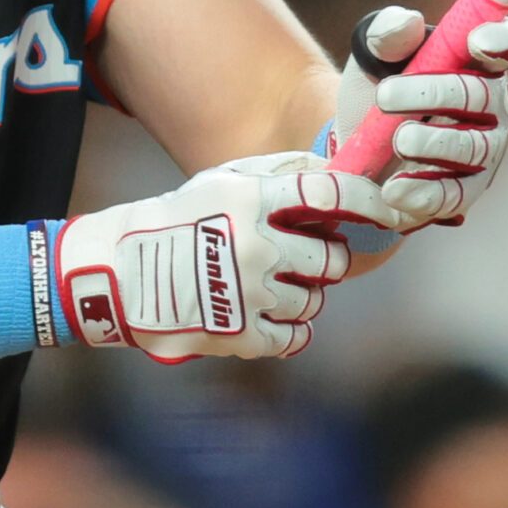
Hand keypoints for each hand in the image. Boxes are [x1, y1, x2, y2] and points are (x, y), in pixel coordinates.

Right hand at [55, 152, 399, 362]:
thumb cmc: (177, 219)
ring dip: (302, 295)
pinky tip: (266, 315)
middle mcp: (255, 246)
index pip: (330, 192)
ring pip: (314, 302)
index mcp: (251, 201)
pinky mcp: (239, 334)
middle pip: (333, 260)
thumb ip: (280, 173)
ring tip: (266, 285)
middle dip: (328, 260)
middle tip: (302, 258)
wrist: (118, 273)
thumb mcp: (223, 181)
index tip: (390, 211)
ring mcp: (248, 294)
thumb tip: (336, 168)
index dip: (369, 201)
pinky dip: (289, 331)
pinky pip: (294, 338)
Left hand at [331, 4, 507, 228]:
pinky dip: (423, 192)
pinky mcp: (462, 193)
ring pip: (470, 148)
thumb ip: (387, 34)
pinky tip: (393, 188)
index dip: (501, 41)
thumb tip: (406, 21)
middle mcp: (491, 107)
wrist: (354, 143)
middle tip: (385, 96)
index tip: (477, 41)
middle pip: (479, 97)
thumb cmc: (379, 88)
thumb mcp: (373, 56)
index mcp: (477, 62)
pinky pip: (453, 196)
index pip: (507, 43)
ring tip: (397, 140)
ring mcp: (482, 153)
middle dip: (434, 93)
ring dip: (431, 144)